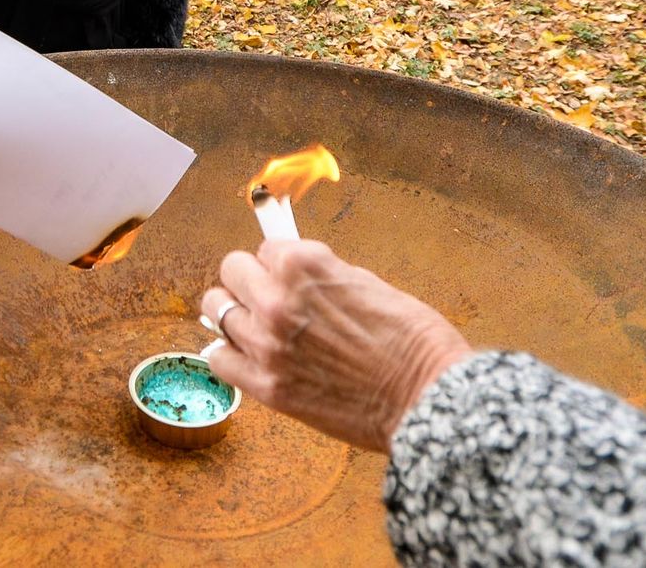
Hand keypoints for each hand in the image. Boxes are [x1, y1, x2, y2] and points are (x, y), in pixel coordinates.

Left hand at [200, 240, 471, 453]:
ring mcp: (267, 344)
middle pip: (232, 271)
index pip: (266, 248)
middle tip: (267, 296)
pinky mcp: (267, 386)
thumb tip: (291, 270)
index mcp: (303, 266)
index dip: (280, 263)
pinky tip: (247, 356)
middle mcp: (276, 299)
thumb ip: (320, 275)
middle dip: (250, 280)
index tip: (290, 276)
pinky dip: (229, 355)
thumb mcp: (365, 282)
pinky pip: (219, 359)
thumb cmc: (411, 339)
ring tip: (255, 325)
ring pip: (217, 311)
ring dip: (235, 314)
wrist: (427, 397)